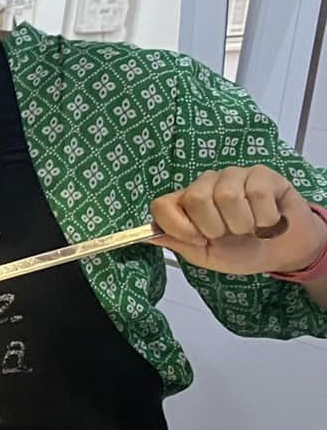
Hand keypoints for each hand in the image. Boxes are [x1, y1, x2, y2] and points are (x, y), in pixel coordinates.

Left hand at [152, 166, 326, 275]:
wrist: (282, 251)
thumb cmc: (240, 251)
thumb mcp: (204, 255)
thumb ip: (178, 243)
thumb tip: (148, 235)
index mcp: (185, 202)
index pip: (162, 205)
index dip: (178, 227)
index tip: (199, 240)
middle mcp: (205, 184)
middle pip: (196, 198)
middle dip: (215, 227)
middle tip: (229, 234)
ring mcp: (233, 175)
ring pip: (228, 195)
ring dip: (243, 224)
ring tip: (249, 228)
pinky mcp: (261, 174)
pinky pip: (258, 194)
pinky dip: (265, 217)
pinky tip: (267, 219)